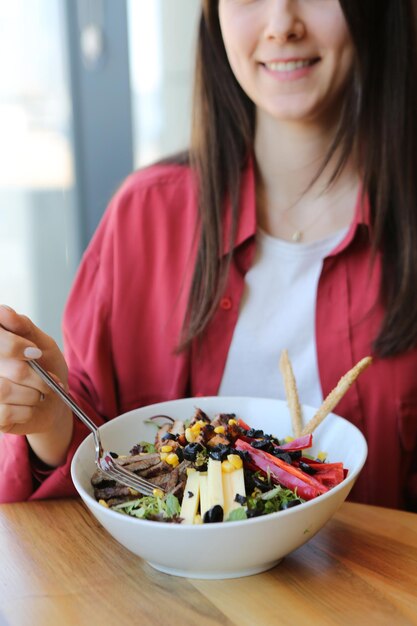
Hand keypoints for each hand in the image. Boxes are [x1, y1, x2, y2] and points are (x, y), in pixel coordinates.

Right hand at [0, 305, 72, 465]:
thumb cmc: (46, 369)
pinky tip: (28, 408)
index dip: (13, 346)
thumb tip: (5, 312)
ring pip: (4, 390)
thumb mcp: (42, 343)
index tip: (34, 353)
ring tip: (39, 394)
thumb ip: (24, 327)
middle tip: (48, 379)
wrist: (54, 403)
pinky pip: (5, 413)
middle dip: (35, 376)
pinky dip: (26, 411)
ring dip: (32, 394)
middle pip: (7, 367)